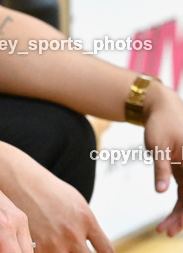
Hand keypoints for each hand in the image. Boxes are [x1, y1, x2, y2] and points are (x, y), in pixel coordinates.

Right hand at [0, 145, 111, 251]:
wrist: (18, 180)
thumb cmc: (45, 188)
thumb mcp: (75, 201)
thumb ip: (87, 224)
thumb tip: (96, 244)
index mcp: (86, 219)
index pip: (107, 250)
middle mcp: (73, 233)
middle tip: (74, 248)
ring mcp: (54, 241)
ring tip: (59, 246)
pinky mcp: (36, 246)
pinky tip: (46, 248)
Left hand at [143, 81, 182, 235]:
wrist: (162, 107)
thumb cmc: (160, 123)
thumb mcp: (158, 145)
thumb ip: (162, 169)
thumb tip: (161, 191)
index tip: (176, 226)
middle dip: (182, 218)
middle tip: (165, 232)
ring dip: (180, 216)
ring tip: (164, 230)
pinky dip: (178, 207)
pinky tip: (168, 221)